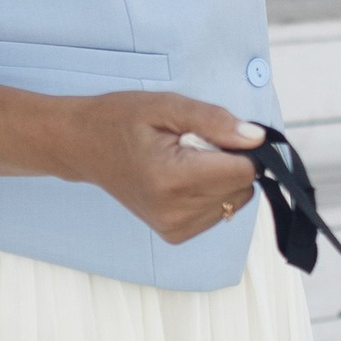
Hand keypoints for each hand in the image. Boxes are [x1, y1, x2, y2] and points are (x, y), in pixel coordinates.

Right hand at [62, 94, 261, 242]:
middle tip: (190, 145)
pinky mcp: (175, 234)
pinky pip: (219, 211)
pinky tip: (181, 177)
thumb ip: (215, 121)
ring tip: (182, 161)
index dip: (239, 146)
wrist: (84, 147)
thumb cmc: (121, 121)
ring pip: (234, 200)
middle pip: (242, 187)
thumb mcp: (167, 106)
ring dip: (219, 177)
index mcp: (173, 179)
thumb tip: (256, 138)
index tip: (211, 134)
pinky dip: (209, 192)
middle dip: (228, 161)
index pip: (245, 170)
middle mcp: (176, 212)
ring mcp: (174, 228)